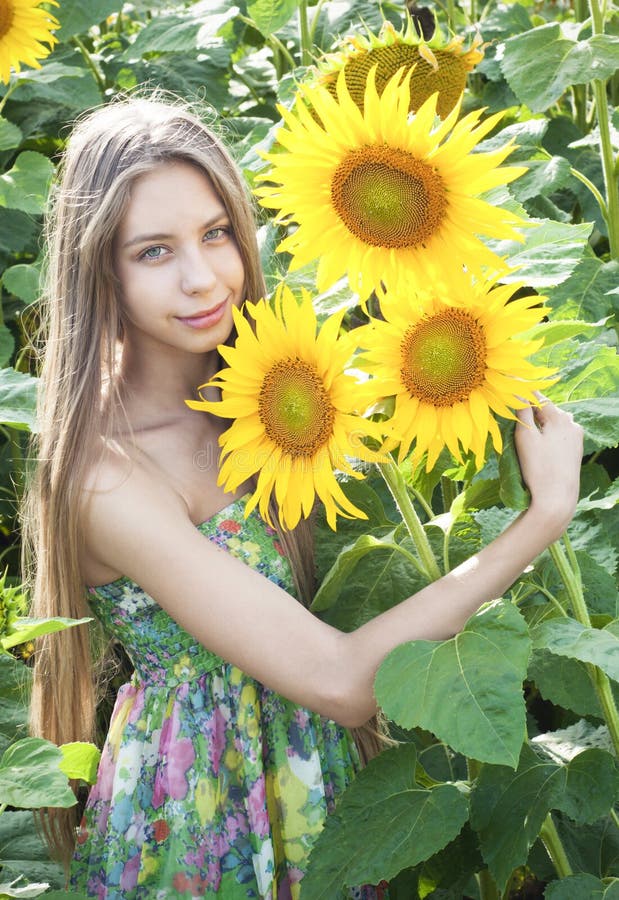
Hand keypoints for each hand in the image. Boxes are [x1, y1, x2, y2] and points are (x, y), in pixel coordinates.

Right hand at [514, 395, 583, 536]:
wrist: (556, 498)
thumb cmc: (538, 468)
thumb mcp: (525, 436)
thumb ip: (521, 411)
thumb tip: (516, 390)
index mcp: (559, 418)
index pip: (537, 397)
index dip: (522, 393)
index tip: (507, 391)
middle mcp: (571, 423)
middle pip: (546, 410)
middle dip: (530, 411)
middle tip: (512, 416)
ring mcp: (576, 437)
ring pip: (553, 422)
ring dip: (539, 423)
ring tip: (524, 433)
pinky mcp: (575, 450)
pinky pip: (559, 434)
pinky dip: (548, 434)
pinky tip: (539, 445)